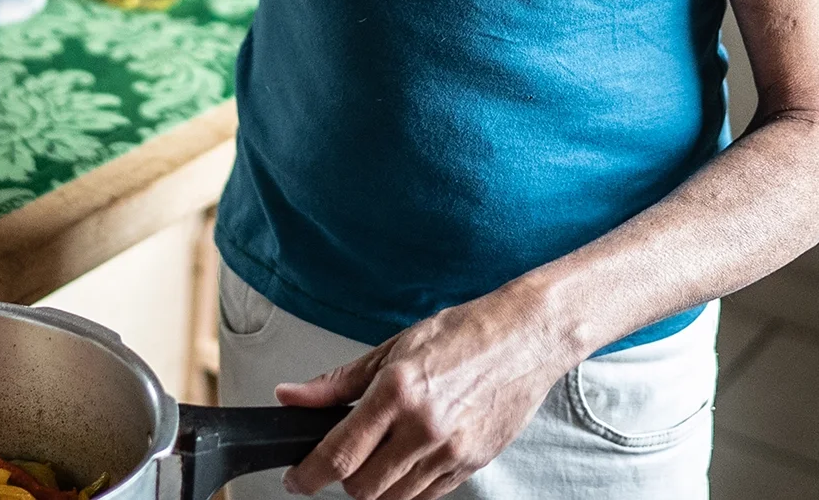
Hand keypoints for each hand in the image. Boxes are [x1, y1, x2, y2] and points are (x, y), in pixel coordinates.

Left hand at [276, 290, 573, 499]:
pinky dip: (408, 487)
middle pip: (363, 489)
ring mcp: (451, 451)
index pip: (340, 454)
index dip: (309, 475)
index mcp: (397, 392)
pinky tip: (408, 459)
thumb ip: (338, 382)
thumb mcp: (392, 348)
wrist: (525, 338)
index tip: (297, 479)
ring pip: (394, 499)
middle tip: (343, 459)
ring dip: (376, 487)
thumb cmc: (463, 335)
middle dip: (344, 480)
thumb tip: (292, 396)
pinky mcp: (472, 465)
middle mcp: (424, 427)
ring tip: (379, 456)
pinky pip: (427, 496)